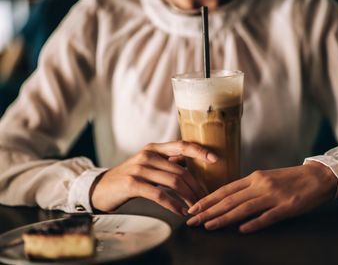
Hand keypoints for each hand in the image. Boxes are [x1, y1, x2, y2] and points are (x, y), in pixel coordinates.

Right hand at [91, 141, 217, 214]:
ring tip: (194, 207)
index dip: (200, 151)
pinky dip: (173, 204)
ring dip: (188, 197)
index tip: (215, 159)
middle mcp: (148, 155)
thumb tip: (193, 163)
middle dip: (197, 187)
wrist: (101, 187)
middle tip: (204, 199)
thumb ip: (168, 162)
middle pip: (181, 170)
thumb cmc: (130, 176)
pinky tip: (180, 211)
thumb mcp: (148, 164)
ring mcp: (140, 168)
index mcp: (154, 148)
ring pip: (173, 182)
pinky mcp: (133, 183)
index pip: (182, 145)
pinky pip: (159, 194)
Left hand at [186, 161, 337, 232]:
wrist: (318, 176)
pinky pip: (268, 216)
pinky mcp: (288, 206)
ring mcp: (274, 195)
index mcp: (254, 177)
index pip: (225, 189)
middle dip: (208, 210)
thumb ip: (249, 188)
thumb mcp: (267, 179)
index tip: (193, 207)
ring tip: (208, 226)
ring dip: (224, 218)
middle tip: (192, 220)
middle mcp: (261, 185)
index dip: (208, 199)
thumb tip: (229, 200)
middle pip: (230, 199)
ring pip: (244, 208)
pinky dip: (254, 223)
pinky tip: (241, 230)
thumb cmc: (291, 179)